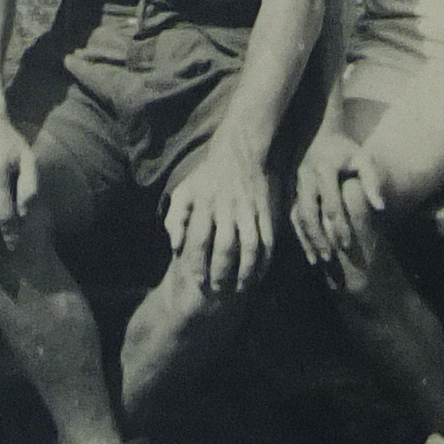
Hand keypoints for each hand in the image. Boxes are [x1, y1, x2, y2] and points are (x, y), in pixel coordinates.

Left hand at [165, 143, 274, 293]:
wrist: (243, 152)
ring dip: (246, 270)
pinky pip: (268, 240)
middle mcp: (228, 210)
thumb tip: (174, 247)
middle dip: (222, 272)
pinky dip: (265, 259)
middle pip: (226, 247)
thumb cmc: (208, 176)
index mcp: (206, 205)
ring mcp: (249, 211)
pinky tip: (260, 273)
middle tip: (217, 290)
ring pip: (251, 247)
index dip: (199, 263)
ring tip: (240, 288)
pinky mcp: (266, 212)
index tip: (198, 281)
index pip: (201, 240)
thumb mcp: (184, 191)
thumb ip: (175, 218)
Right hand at [291, 128, 383, 272]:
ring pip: (298, 218)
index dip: (339, 226)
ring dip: (307, 240)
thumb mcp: (362, 160)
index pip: (331, 204)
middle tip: (331, 258)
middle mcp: (306, 178)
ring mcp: (295, 185)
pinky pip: (292, 217)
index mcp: (324, 169)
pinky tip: (308, 253)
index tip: (348, 244)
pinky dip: (300, 235)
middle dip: (319, 238)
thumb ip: (372, 181)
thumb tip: (381, 206)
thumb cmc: (346, 151)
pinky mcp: (290, 192)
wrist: (320, 135)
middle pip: (310, 215)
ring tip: (319, 261)